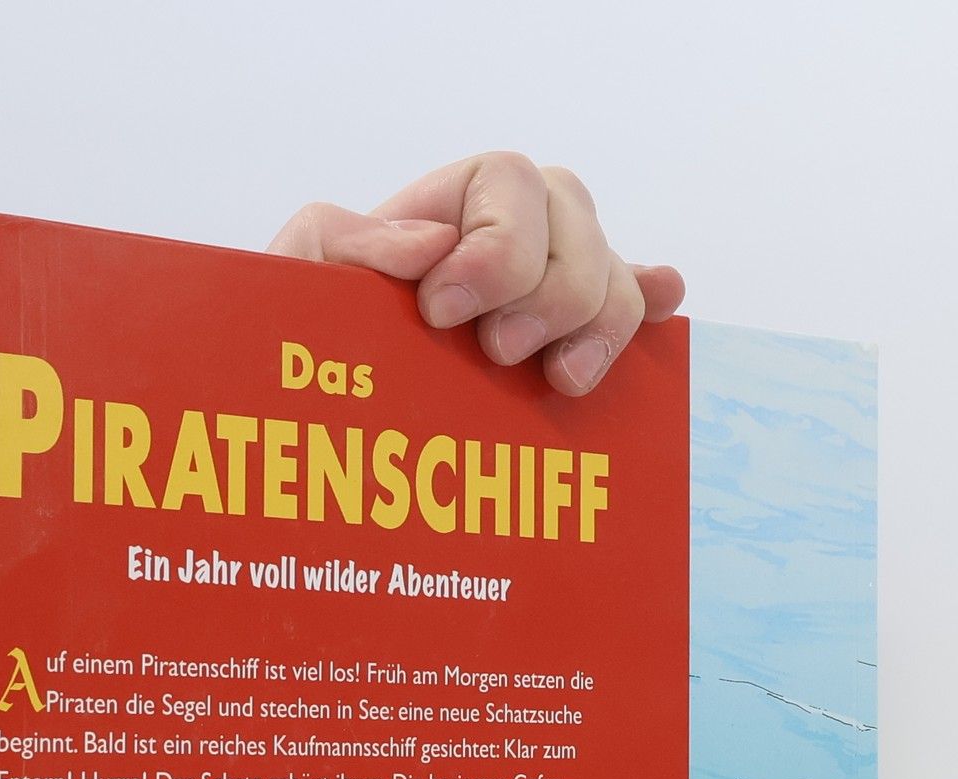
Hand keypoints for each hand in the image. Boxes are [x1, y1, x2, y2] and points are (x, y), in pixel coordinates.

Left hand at [269, 153, 683, 396]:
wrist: (318, 417)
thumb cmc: (303, 339)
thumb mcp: (292, 276)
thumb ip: (338, 238)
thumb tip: (435, 243)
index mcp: (449, 209)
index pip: (510, 183)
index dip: (495, 250)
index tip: (442, 312)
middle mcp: (511, 237)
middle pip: (577, 227)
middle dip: (548, 297)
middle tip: (496, 354)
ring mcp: (547, 289)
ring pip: (611, 279)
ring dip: (600, 327)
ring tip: (560, 380)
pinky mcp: (568, 343)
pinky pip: (629, 304)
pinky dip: (649, 304)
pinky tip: (665, 305)